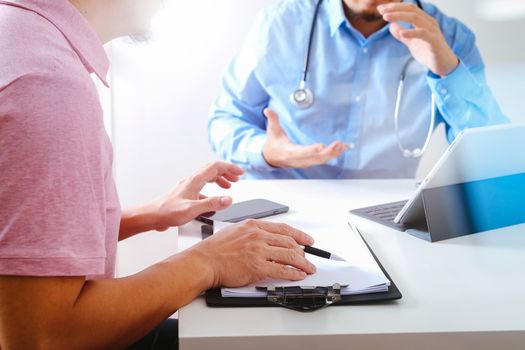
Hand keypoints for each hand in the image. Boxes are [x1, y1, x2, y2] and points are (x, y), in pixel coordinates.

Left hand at [152, 162, 243, 230]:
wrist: (151, 216)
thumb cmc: (167, 212)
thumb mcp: (192, 209)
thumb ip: (212, 204)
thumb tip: (228, 199)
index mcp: (194, 181)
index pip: (216, 167)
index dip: (230, 168)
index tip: (240, 173)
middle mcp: (191, 181)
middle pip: (212, 170)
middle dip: (227, 172)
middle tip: (237, 178)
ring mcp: (188, 188)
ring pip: (207, 178)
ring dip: (220, 180)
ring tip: (228, 186)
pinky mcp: (185, 195)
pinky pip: (202, 188)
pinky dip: (211, 191)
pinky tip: (213, 200)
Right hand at [190, 219, 316, 287]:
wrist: (204, 261)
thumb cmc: (214, 249)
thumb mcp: (235, 230)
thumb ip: (252, 232)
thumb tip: (266, 238)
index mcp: (253, 225)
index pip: (283, 229)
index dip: (300, 235)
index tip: (307, 240)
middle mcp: (258, 235)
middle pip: (290, 242)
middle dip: (303, 252)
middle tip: (309, 258)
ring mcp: (259, 251)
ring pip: (290, 255)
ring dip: (303, 263)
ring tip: (309, 268)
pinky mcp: (258, 266)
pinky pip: (282, 270)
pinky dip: (294, 273)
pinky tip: (298, 275)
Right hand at [262, 108, 347, 167]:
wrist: (271, 157)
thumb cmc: (274, 143)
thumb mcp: (272, 131)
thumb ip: (272, 119)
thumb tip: (267, 110)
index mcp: (288, 152)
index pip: (301, 152)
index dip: (311, 150)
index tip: (321, 147)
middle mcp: (297, 160)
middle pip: (315, 158)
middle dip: (328, 152)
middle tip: (338, 144)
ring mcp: (304, 162)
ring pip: (320, 160)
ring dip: (333, 154)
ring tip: (343, 146)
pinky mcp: (309, 162)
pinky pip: (322, 160)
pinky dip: (332, 155)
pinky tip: (341, 149)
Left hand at [378, 3, 458, 76]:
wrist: (443, 65)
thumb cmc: (429, 52)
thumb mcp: (412, 43)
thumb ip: (402, 35)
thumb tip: (391, 26)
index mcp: (424, 21)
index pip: (408, 8)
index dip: (395, 7)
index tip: (380, 9)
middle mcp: (429, 22)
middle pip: (411, 9)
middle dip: (395, 8)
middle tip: (381, 10)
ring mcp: (432, 31)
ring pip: (416, 18)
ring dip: (400, 16)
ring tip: (386, 18)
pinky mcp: (434, 41)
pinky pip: (423, 34)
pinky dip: (411, 32)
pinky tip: (401, 33)